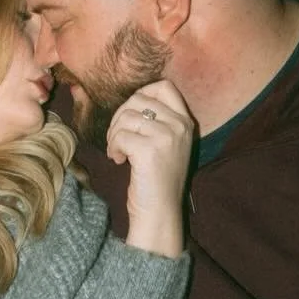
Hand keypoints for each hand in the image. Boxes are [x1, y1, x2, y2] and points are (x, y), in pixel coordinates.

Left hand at [105, 80, 193, 258]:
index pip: (164, 86)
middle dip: (120, 116)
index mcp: (186, 122)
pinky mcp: (149, 150)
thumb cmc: (157, 179)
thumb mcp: (166, 144)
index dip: (141, 94)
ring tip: (117, 151)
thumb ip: (156, 121)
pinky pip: (120, 135)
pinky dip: (113, 147)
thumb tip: (129, 102)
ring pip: (126, 116)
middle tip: (117, 138)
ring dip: (114, 134)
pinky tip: (118, 160)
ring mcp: (166, 136)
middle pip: (139, 98)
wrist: (160, 212)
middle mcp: (180, 125)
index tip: (131, 116)